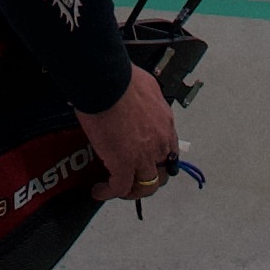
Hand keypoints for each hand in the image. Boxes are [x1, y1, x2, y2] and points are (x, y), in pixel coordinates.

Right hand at [83, 64, 180, 199]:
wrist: (107, 81)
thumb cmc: (121, 77)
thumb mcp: (146, 85)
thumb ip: (146, 97)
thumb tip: (139, 96)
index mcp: (164, 123)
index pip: (170, 151)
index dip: (159, 161)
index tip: (148, 162)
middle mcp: (159, 142)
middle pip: (162, 173)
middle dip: (149, 179)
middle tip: (135, 179)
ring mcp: (143, 156)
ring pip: (146, 186)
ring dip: (133, 191)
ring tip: (118, 190)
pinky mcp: (123, 164)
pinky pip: (119, 187)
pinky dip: (109, 192)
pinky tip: (99, 190)